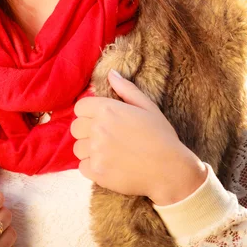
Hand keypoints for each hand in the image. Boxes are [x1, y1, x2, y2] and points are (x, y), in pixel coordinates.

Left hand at [71, 69, 206, 205]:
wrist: (170, 170)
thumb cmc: (161, 136)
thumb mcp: (147, 106)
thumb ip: (126, 88)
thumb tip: (111, 73)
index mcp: (107, 109)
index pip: (80, 107)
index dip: (89, 113)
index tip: (100, 120)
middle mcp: (98, 129)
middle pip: (76, 127)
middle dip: (87, 131)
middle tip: (106, 137)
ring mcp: (96, 151)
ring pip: (78, 148)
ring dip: (89, 150)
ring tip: (108, 152)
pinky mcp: (97, 172)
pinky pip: (82, 167)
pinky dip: (92, 167)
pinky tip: (108, 165)